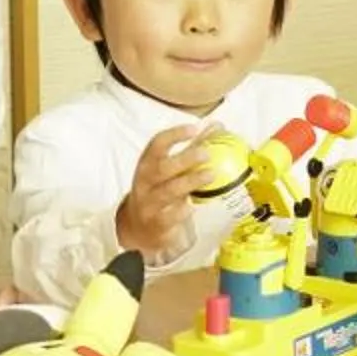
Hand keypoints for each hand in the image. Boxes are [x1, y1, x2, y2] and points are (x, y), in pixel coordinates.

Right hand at [116, 123, 217, 257]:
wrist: (139, 228)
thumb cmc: (159, 191)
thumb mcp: (169, 170)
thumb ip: (191, 149)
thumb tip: (217, 126)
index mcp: (148, 164)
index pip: (157, 145)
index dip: (174, 135)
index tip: (194, 128)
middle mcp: (145, 183)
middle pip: (162, 168)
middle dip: (184, 159)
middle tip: (206, 154)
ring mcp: (149, 204)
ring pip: (168, 192)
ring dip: (189, 182)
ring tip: (211, 174)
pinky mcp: (157, 225)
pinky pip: (169, 217)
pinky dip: (182, 211)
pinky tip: (195, 206)